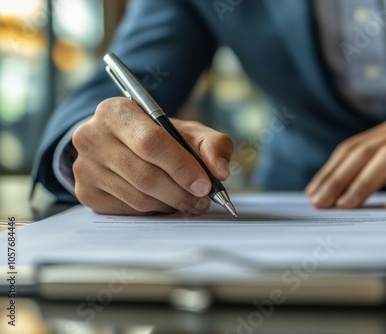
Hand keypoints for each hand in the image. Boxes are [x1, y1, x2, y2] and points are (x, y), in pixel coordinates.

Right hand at [72, 97, 232, 214]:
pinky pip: (129, 211)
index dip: (181, 167)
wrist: (122, 145)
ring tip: (189, 201)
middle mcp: (92, 136)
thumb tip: (221, 171)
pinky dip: (154, 211)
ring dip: (171, 205)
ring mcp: (84, 167)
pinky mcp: (86, 192)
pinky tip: (166, 202)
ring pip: (138, 197)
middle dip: (181, 192)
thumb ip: (213, 145)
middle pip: (145, 175)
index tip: (205, 184)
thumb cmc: (159, 137)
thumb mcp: (188, 131)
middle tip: (202, 199)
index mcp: (116, 111)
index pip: (150, 143)